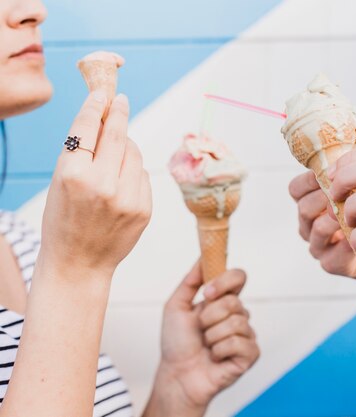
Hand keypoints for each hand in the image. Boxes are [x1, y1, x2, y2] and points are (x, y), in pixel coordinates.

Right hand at [41, 91, 151, 276]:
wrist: (79, 264)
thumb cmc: (64, 220)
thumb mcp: (60, 183)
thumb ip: (81, 153)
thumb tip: (105, 119)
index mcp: (72, 175)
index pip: (88, 128)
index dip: (96, 106)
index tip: (103, 93)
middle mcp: (102, 184)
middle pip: (118, 135)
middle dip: (119, 114)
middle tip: (120, 101)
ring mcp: (127, 198)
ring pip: (134, 154)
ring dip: (126, 148)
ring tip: (112, 162)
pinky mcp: (144, 208)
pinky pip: (143, 175)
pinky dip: (134, 173)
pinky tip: (121, 187)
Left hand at [154, 265, 258, 413]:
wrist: (176, 375)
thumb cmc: (176, 344)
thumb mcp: (176, 307)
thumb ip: (190, 281)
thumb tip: (203, 257)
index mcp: (223, 301)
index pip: (238, 277)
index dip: (225, 281)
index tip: (207, 292)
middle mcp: (238, 315)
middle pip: (233, 302)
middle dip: (209, 317)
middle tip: (200, 329)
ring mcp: (246, 334)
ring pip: (236, 323)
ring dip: (212, 336)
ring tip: (206, 345)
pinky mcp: (250, 354)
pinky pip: (240, 343)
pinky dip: (220, 350)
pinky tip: (215, 357)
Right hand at [288, 170, 355, 282]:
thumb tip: (353, 156)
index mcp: (313, 201)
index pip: (297, 188)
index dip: (310, 178)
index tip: (332, 171)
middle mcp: (310, 224)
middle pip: (304, 206)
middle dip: (326, 195)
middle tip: (348, 188)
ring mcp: (319, 246)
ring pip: (317, 227)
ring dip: (338, 215)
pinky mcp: (331, 264)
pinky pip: (334, 251)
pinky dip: (350, 239)